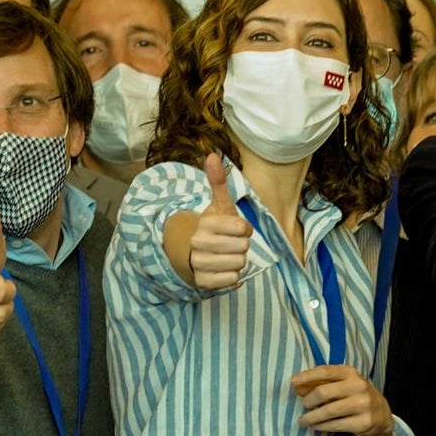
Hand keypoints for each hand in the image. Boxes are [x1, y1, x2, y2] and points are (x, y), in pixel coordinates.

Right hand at [188, 152, 252, 289]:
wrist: (191, 252)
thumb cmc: (213, 227)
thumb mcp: (219, 204)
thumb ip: (218, 182)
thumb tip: (212, 154)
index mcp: (205, 222)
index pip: (242, 228)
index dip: (245, 229)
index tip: (237, 229)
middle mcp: (198, 243)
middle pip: (243, 247)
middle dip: (242, 246)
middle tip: (231, 243)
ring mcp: (199, 263)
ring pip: (239, 264)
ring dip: (238, 260)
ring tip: (227, 255)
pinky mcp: (203, 282)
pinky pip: (232, 280)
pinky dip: (233, 276)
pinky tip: (224, 268)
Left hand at [291, 364, 393, 435]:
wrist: (380, 413)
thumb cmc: (354, 395)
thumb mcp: (341, 384)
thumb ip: (320, 383)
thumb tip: (297, 387)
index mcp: (350, 372)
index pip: (325, 371)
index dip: (307, 376)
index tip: (293, 382)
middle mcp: (358, 386)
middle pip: (323, 392)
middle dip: (308, 400)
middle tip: (303, 406)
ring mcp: (363, 405)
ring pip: (328, 411)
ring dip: (312, 417)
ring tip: (303, 420)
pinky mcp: (364, 422)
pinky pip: (336, 425)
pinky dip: (322, 426)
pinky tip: (315, 426)